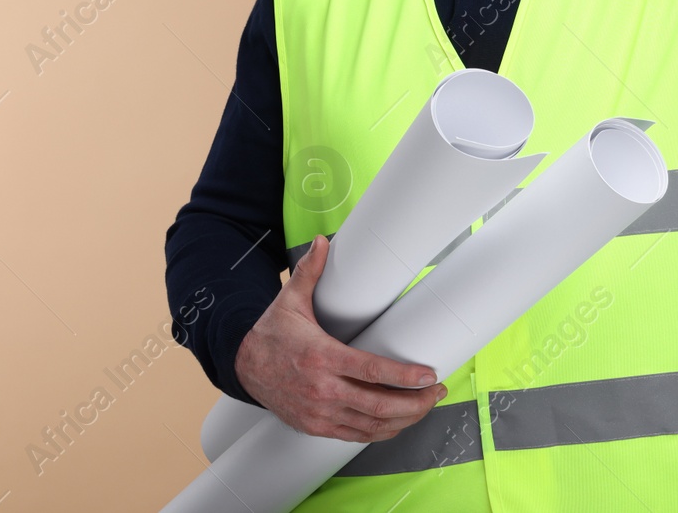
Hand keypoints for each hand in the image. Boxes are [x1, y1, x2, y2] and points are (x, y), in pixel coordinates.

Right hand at [234, 233, 446, 441]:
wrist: (242, 366)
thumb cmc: (271, 335)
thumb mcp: (289, 301)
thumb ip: (310, 272)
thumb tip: (322, 242)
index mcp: (321, 357)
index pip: (371, 371)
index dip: (404, 377)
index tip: (428, 375)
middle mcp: (321, 389)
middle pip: (378, 404)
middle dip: (414, 403)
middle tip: (435, 392)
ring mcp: (319, 412)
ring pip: (370, 425)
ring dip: (403, 420)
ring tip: (424, 407)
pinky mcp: (315, 426)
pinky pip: (355, 435)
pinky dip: (380, 432)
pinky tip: (397, 423)